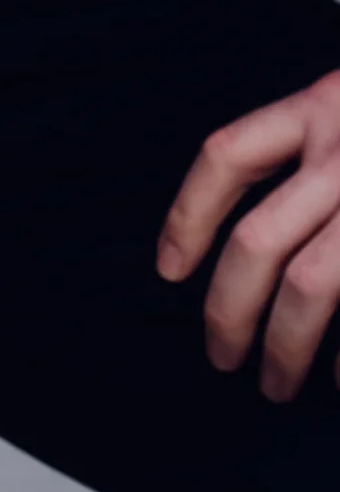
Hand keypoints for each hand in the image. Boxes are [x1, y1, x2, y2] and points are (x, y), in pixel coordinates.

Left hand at [156, 68, 339, 400]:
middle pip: (258, 241)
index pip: (227, 156)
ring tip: (276, 383)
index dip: (187, 213)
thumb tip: (256, 246)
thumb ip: (313, 147)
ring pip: (311, 285)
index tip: (168, 270)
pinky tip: (339, 379)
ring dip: (285, 344)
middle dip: (228, 308)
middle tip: (219, 355)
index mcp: (322, 107)